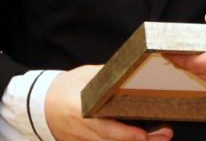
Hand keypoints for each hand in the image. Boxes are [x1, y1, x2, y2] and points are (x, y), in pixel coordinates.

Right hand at [45, 64, 172, 140]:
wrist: (41, 104)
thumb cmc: (65, 87)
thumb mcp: (86, 76)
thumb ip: (108, 77)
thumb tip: (133, 71)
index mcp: (81, 110)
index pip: (104, 126)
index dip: (124, 133)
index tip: (143, 135)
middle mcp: (82, 130)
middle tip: (165, 135)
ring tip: (161, 136)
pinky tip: (140, 138)